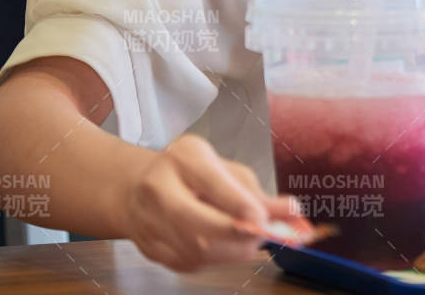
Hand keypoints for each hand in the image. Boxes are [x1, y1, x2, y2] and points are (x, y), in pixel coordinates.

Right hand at [112, 133, 302, 272]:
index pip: (211, 183)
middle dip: (235, 234)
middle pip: (195, 222)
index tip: (264, 217)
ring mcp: (150, 224)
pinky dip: (218, 259)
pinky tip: (228, 246)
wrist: (134, 188)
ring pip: (196, 250)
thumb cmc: (188, 173)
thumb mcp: (222, 168)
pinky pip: (192, 264)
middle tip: (264, 234)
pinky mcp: (152, 251)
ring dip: (233, 250)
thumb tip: (290, 213)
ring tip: (251, 237)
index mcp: (182, 159)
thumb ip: (255, 192)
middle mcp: (159, 191)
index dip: (239, 204)